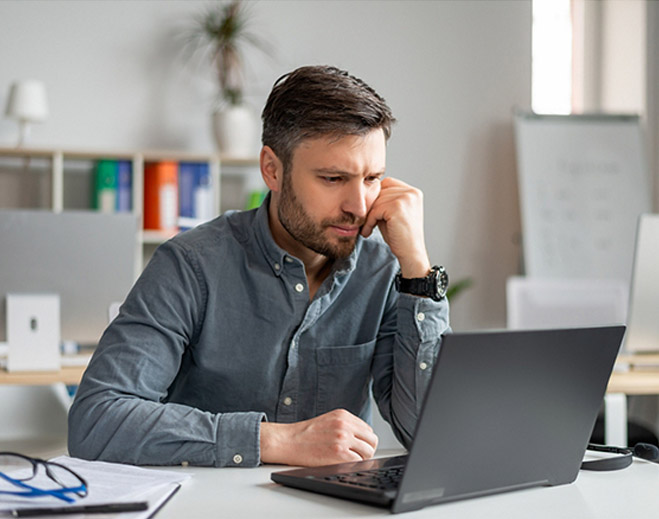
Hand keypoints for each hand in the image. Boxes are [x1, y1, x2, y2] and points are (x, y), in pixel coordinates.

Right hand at [260, 409, 378, 465]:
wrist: (288, 440)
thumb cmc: (305, 434)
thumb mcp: (328, 420)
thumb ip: (345, 426)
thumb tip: (362, 439)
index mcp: (343, 415)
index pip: (368, 429)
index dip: (364, 441)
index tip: (359, 447)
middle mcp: (345, 425)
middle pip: (372, 440)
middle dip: (367, 450)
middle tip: (357, 456)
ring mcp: (343, 439)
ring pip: (368, 452)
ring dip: (361, 458)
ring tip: (348, 460)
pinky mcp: (339, 453)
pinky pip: (358, 462)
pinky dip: (353, 465)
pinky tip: (343, 463)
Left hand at [361, 177, 430, 277]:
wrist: (411, 253)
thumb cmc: (400, 236)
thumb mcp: (392, 213)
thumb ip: (383, 201)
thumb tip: (364, 193)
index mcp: (413, 192)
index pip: (387, 183)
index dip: (377, 197)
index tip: (371, 212)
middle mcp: (411, 192)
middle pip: (380, 191)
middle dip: (371, 206)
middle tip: (365, 221)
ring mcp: (406, 198)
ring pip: (376, 201)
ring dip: (368, 215)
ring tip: (367, 228)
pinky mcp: (397, 207)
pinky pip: (375, 210)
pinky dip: (368, 222)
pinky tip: (368, 232)